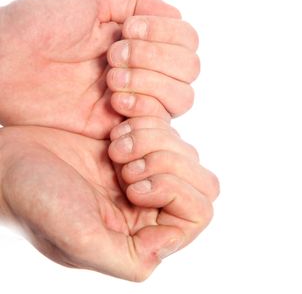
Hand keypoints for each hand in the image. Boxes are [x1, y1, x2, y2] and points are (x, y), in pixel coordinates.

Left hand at [0, 0, 198, 137]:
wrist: (7, 63)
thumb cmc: (42, 23)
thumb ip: (139, 3)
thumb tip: (177, 12)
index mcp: (141, 38)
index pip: (187, 39)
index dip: (166, 34)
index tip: (127, 29)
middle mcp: (146, 68)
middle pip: (190, 68)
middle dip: (157, 58)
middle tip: (113, 54)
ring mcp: (138, 97)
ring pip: (182, 97)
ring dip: (152, 83)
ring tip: (111, 79)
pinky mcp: (124, 124)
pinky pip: (158, 122)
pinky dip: (144, 107)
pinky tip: (115, 102)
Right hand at [0, 121, 217, 280]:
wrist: (12, 162)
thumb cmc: (37, 202)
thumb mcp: (80, 240)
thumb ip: (131, 257)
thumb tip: (171, 242)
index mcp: (143, 236)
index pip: (198, 213)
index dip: (172, 190)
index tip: (130, 182)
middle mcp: (150, 208)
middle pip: (202, 181)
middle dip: (167, 162)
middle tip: (123, 162)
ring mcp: (146, 174)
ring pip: (187, 152)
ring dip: (154, 141)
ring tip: (115, 147)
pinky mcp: (137, 148)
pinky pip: (168, 131)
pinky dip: (147, 125)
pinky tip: (116, 133)